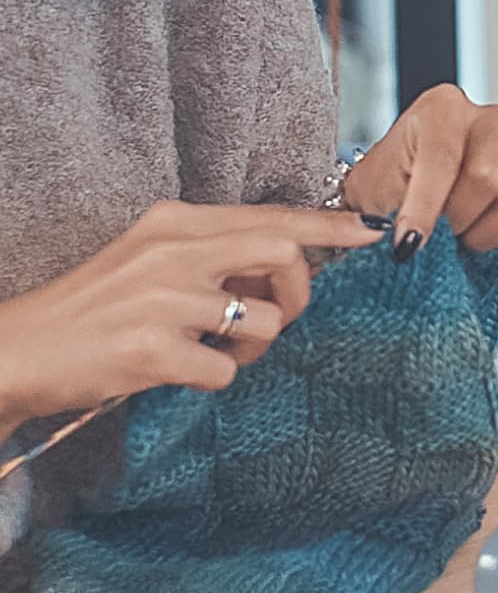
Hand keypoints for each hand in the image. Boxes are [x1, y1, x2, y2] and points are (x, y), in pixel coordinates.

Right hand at [0, 201, 380, 430]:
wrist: (17, 351)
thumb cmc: (95, 309)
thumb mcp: (151, 259)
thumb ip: (214, 253)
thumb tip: (287, 262)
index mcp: (174, 223)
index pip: (271, 214)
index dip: (327, 225)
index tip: (368, 231)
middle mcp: (172, 252)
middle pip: (283, 252)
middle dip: (300, 289)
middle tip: (279, 315)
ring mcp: (162, 300)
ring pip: (265, 319)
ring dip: (256, 345)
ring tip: (219, 351)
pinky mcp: (152, 351)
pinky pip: (227, 369)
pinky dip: (217, 377)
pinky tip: (182, 372)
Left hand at [343, 85, 497, 255]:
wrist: (411, 190)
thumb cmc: (392, 189)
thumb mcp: (371, 195)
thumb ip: (382, 217)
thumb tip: (400, 246)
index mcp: (443, 108)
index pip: (443, 160)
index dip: (425, 210)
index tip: (408, 247)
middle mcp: (493, 117)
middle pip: (488, 181)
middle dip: (458, 222)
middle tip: (440, 233)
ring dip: (488, 232)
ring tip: (466, 229)